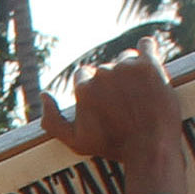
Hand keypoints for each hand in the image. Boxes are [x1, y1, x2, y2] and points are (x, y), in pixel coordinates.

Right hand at [36, 55, 189, 193]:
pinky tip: (149, 62)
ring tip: (141, 92)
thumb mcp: (76, 142)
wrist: (150, 147)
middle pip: (106, 69)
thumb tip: (44, 95)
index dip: (94, 90)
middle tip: (127, 103)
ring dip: (131, 71)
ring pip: (126, 59)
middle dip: (114, 82)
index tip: (106, 103)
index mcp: (83, 88)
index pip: (84, 77)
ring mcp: (127, 67)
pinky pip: (146, 45)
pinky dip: (147, 51)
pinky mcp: (149, 65)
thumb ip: (53, 121)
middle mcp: (103, 73)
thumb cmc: (114, 146)